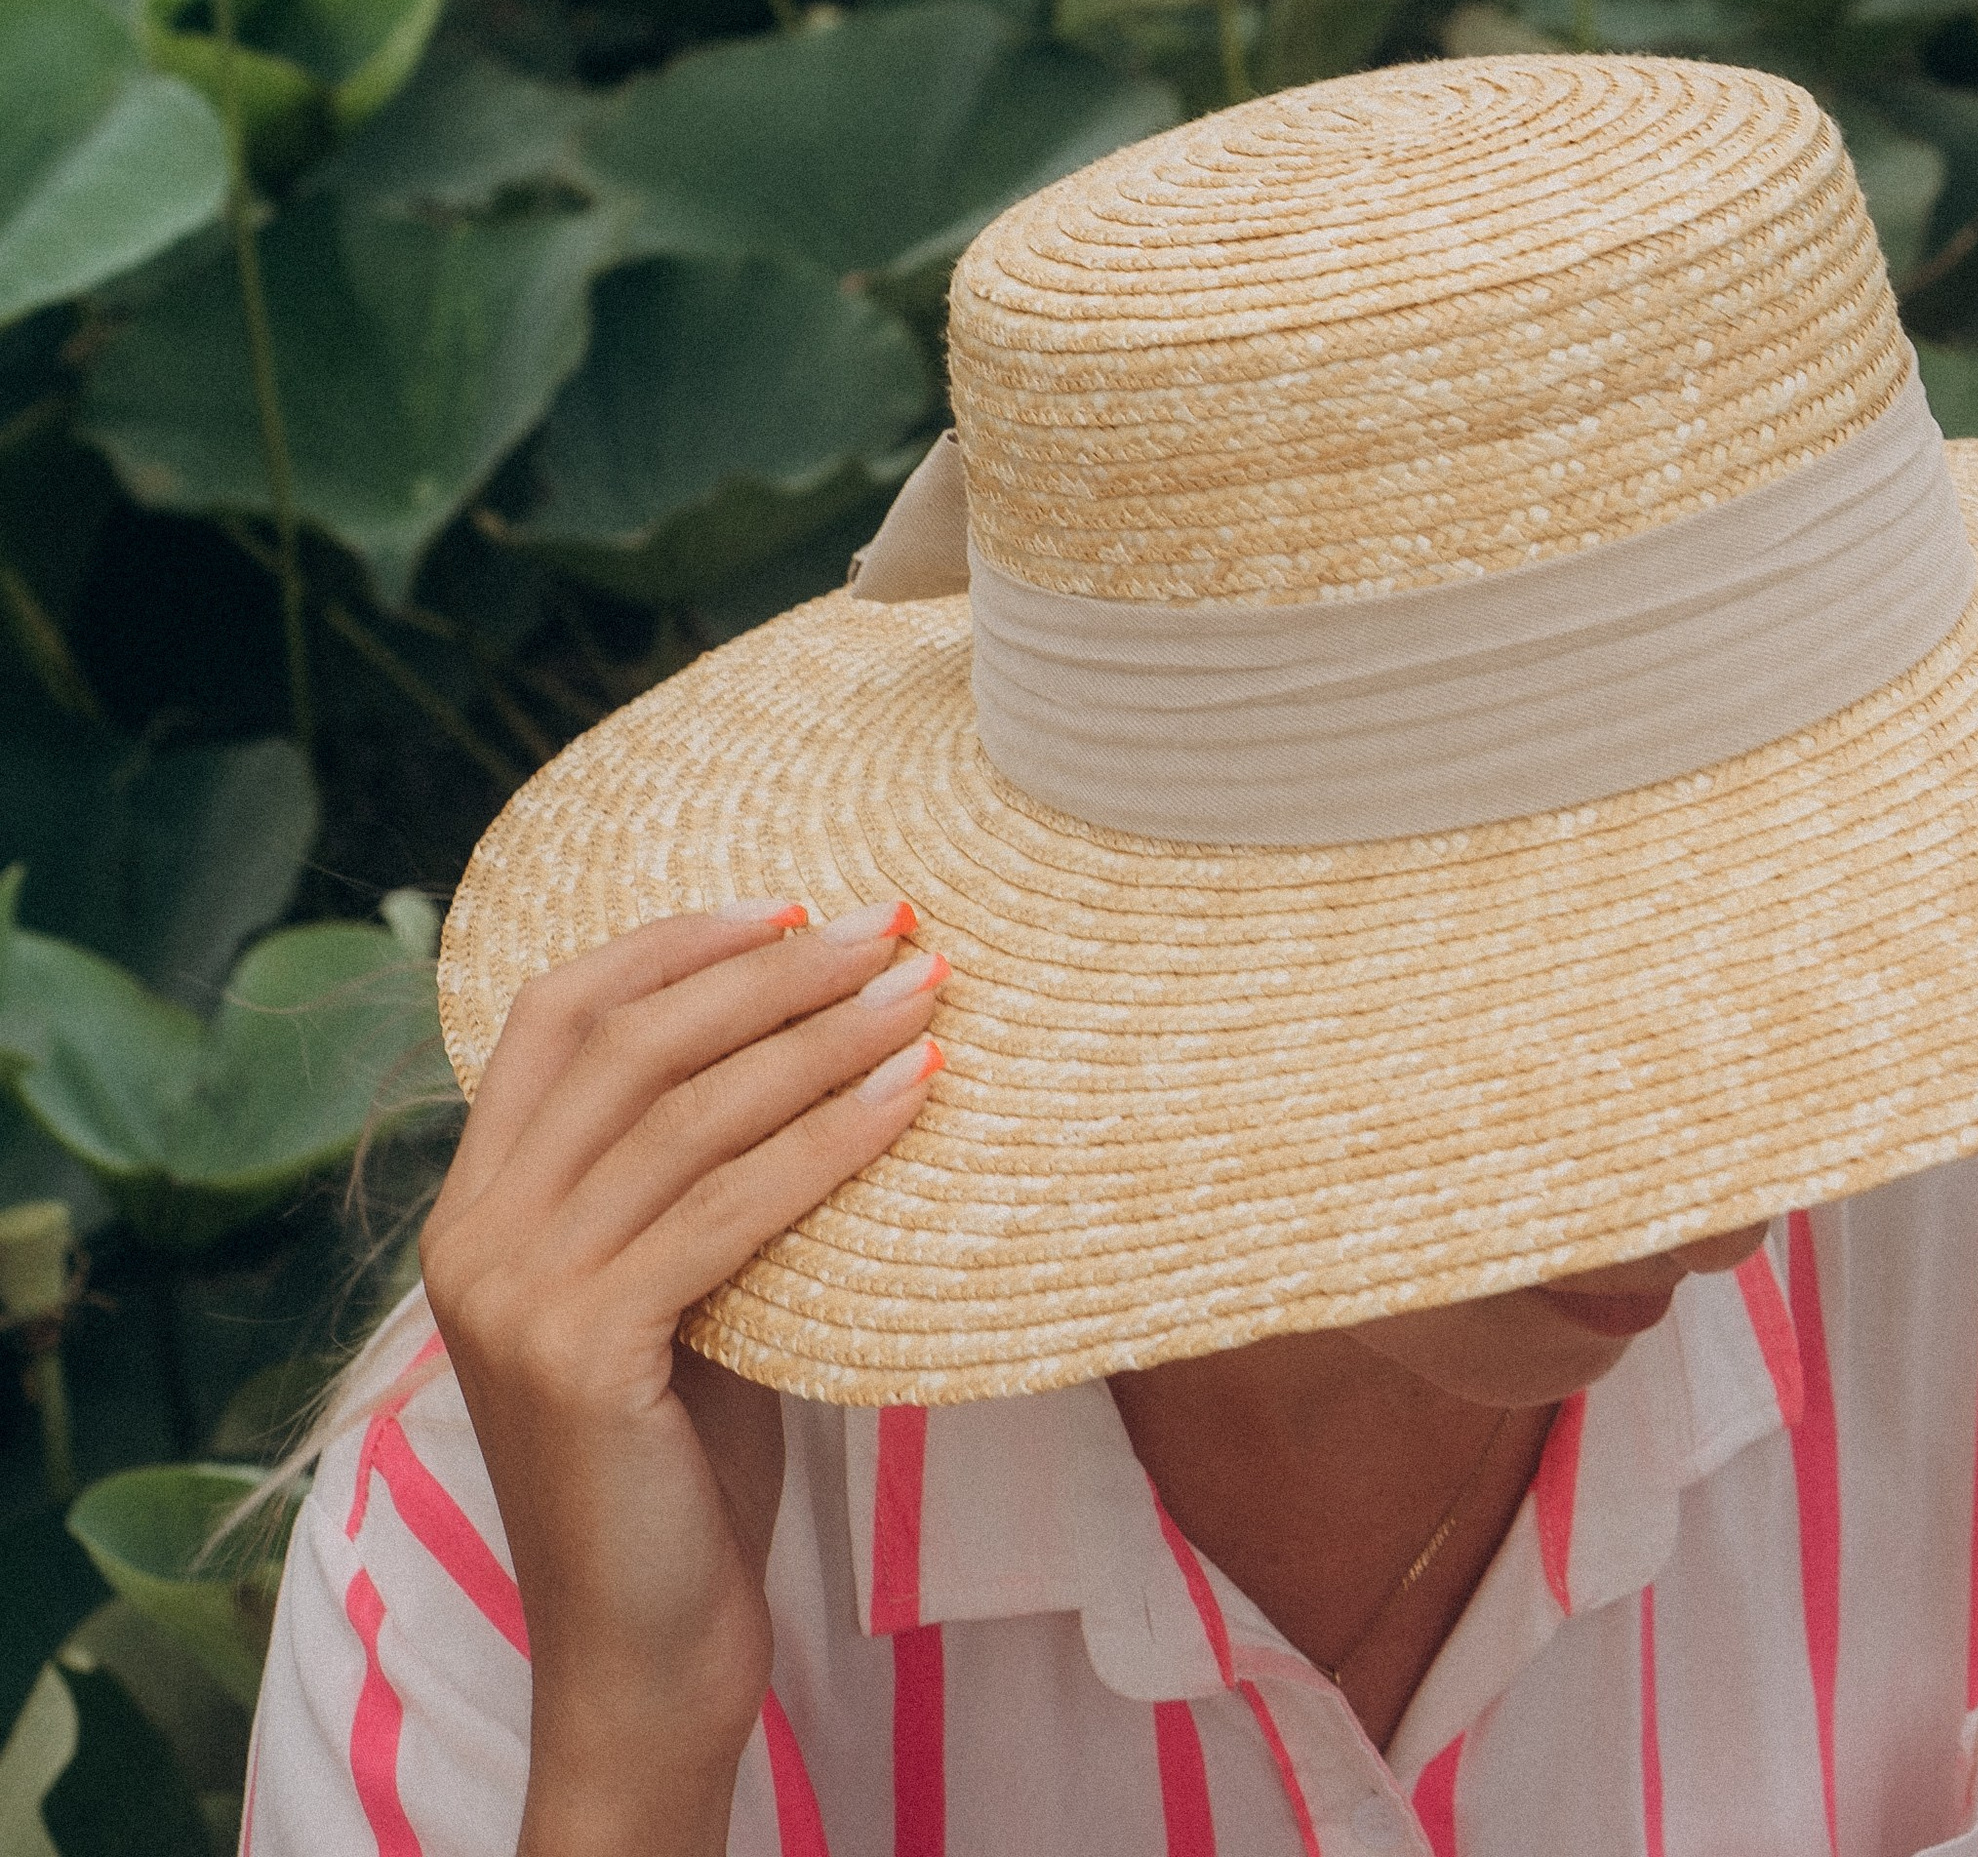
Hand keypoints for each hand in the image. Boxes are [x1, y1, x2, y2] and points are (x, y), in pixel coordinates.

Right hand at [418, 899, 944, 1856]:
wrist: (643, 1656)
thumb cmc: (679, 1467)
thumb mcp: (667, 1291)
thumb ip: (687, 1178)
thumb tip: (815, 1025)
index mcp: (473, 1205)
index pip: (554, 1013)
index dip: (671, 941)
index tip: (790, 901)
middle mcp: (473, 1235)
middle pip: (630, 1040)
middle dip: (772, 968)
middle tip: (893, 921)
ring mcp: (516, 1294)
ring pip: (689, 1112)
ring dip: (822, 1034)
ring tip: (926, 989)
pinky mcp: (581, 1353)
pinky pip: (730, 1208)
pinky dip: (831, 1138)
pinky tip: (914, 1095)